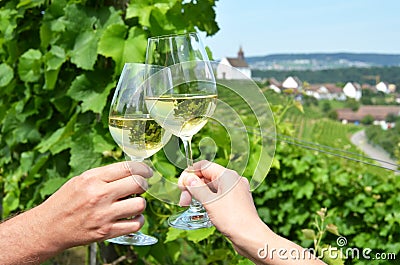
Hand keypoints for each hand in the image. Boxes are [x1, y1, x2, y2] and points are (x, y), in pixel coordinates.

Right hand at [36, 161, 151, 249]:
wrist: (49, 227)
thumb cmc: (66, 201)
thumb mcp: (81, 180)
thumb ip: (105, 175)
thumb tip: (131, 170)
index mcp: (93, 178)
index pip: (128, 167)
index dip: (143, 168)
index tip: (147, 171)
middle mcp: (100, 195)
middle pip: (138, 184)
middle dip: (144, 184)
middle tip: (141, 186)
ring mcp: (104, 214)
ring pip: (140, 204)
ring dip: (140, 203)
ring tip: (133, 203)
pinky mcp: (107, 231)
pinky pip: (135, 225)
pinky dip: (138, 220)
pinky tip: (132, 217)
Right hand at [178, 161, 264, 241]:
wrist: (251, 237)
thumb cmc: (232, 219)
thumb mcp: (209, 202)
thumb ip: (196, 188)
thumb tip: (188, 178)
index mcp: (227, 175)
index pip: (204, 166)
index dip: (190, 173)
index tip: (181, 185)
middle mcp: (233, 180)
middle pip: (207, 177)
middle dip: (193, 186)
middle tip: (183, 201)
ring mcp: (235, 191)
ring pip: (212, 187)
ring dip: (199, 194)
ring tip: (189, 206)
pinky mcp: (236, 202)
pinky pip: (219, 196)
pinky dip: (208, 200)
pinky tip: (202, 209)